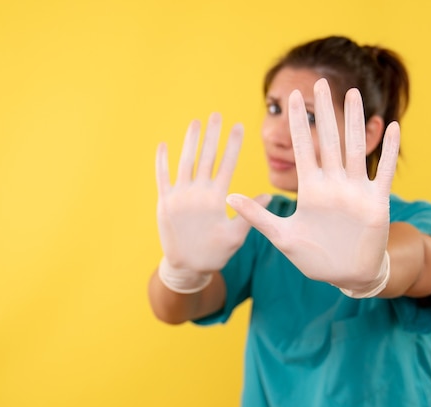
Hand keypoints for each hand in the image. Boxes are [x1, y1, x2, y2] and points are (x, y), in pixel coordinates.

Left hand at [156, 113, 269, 275]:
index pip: (227, 165)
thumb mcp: (236, 236)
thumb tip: (269, 196)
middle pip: (206, 157)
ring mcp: (178, 196)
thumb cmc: (214, 253)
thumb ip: (250, 214)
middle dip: (212, 134)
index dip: (233, 144)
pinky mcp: (164, 202)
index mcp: (216, 200)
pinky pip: (162, 176)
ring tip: (196, 122)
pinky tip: (164, 144)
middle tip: (217, 114)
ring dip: (191, 140)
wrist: (184, 268)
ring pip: (185, 162)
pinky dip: (162, 160)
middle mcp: (197, 194)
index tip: (238, 126)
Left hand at [227, 79, 399, 291]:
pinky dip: (389, 151)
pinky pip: (385, 171)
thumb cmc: (314, 257)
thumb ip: (258, 216)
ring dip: (355, 122)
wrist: (345, 274)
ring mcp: (355, 190)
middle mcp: (333, 184)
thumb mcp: (282, 237)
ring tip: (354, 94)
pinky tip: (391, 127)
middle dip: (325, 112)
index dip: (298, 123)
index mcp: (310, 189)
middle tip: (321, 82)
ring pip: (355, 149)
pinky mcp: (376, 201)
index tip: (292, 96)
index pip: (303, 149)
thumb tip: (229, 196)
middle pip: (329, 141)